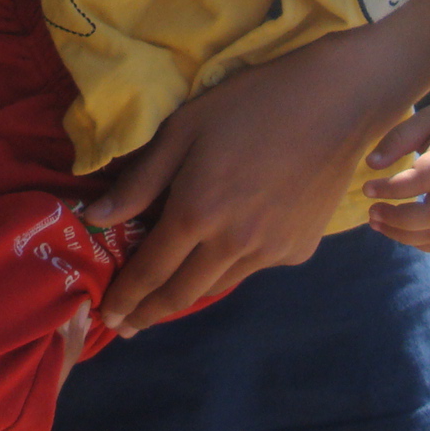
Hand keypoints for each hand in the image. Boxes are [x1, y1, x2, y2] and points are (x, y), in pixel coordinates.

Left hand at [80, 56, 371, 335]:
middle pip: (183, 293)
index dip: (126, 298)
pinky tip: (225, 249)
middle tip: (129, 326)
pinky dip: (231, 265)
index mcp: (197, 213)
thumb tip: (95, 219)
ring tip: (168, 296)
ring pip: (219, 285)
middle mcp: (233, 245)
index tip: (108, 317)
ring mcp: (271, 252)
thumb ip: (140, 181)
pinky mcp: (299, 250)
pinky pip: (254, 267)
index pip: (150, 271)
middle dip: (150, 313)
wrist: (334, 104)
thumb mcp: (182, 130)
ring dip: (188, 294)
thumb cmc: (249, 105)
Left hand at [362, 80, 429, 253]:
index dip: (394, 187)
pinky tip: (399, 231)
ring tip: (376, 222)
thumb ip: (399, 138)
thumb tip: (370, 164)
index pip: (425, 178)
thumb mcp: (426, 117)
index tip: (367, 188)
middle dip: (397, 219)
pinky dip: (421, 243)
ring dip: (404, 235)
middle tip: (371, 211)